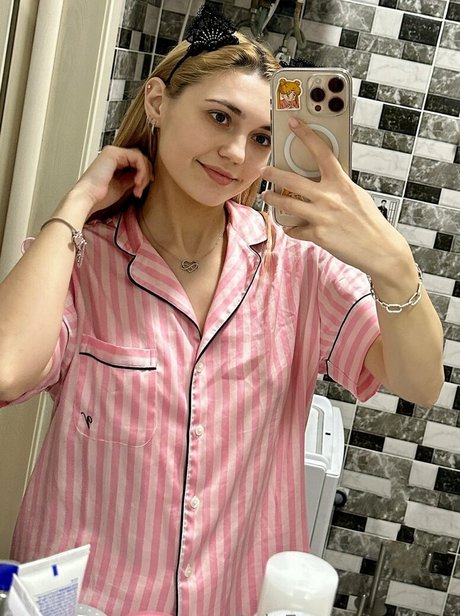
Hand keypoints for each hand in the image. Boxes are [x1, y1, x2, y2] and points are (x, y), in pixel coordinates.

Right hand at [69, 146, 152, 216]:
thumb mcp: (122, 186)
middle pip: (139, 159)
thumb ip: (132, 178)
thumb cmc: (100, 196)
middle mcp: (113, 154)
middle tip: (139, 190)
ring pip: (140, 157)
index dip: (144, 175)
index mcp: (113, 162)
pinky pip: (137, 157)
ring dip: (144, 174)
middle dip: (145, 176)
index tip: (141, 189)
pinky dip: (141, 170)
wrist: (88, 198)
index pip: (136, 162)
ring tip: (137, 188)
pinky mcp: (114, 153)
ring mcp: (113, 152)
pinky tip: (136, 182)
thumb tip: (145, 176)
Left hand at [261, 118, 411, 277]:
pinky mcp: (318, 235)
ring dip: (273, 199)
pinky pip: (296, 230)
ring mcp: (322, 216)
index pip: (321, 152)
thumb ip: (337, 187)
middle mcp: (329, 197)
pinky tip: (292, 228)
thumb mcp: (356, 195)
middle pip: (292, 180)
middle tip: (265, 171)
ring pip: (287, 204)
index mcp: (341, 183)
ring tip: (267, 196)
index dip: (306, 135)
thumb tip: (321, 183)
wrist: (379, 248)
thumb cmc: (369, 222)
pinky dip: (292, 229)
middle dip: (274, 174)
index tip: (294, 123)